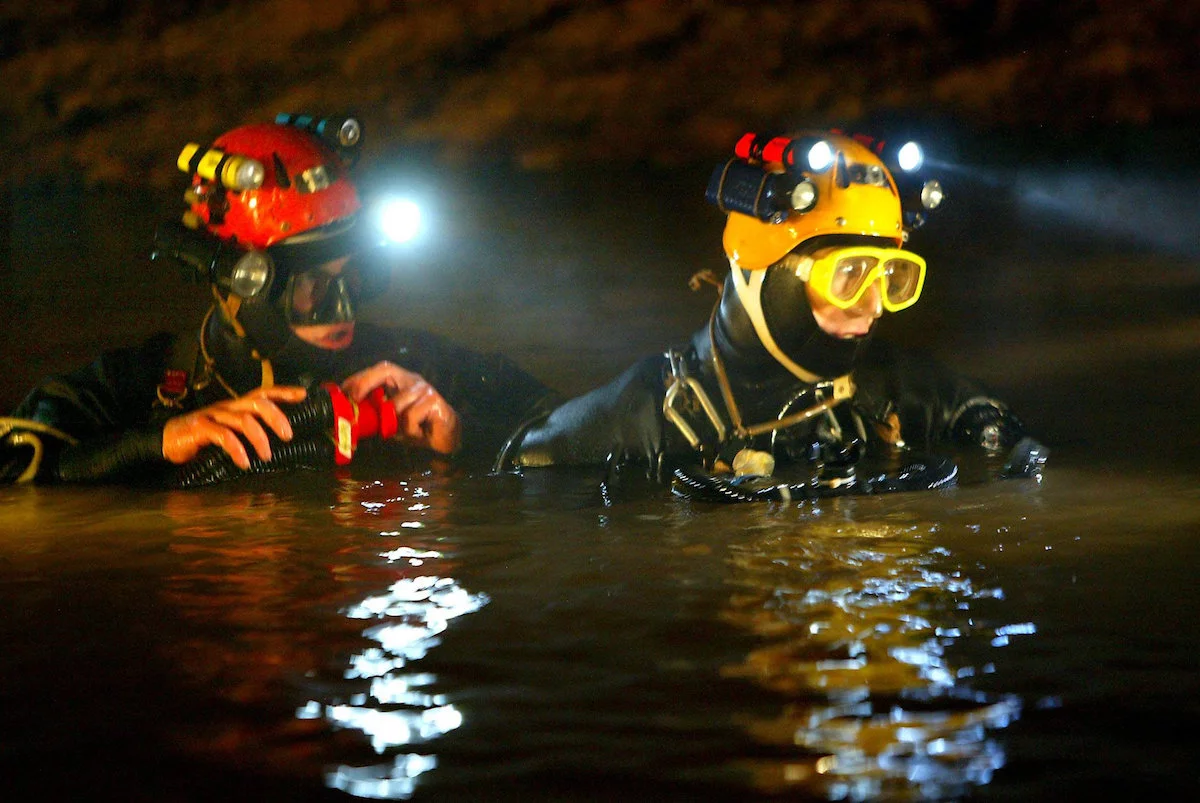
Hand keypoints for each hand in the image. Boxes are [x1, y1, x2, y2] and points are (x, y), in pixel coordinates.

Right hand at [162, 386, 307, 467]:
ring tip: (266, 456)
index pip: (262, 393)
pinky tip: (244, 462)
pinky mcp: (200, 428)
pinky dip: (237, 450)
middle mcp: (227, 407)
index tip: (302, 394)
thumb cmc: (202, 437)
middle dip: (276, 417)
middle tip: (288, 436)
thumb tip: (275, 439)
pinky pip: (223, 436)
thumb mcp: (228, 430)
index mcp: (235, 406)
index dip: (282, 392)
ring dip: (259, 439)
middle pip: (256, 403)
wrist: (166, 441)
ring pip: (243, 420)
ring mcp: (213, 416)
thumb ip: (247, 430)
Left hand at [341, 361, 460, 454]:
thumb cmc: (418, 427)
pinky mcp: (434, 401)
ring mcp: (424, 389)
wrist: (446, 438)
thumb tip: (351, 417)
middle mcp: (412, 380)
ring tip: (403, 432)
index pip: (379, 370)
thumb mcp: (392, 421)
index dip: (360, 378)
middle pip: (386, 369)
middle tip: (354, 398)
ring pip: (396, 404)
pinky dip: (410, 430)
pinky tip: (419, 433)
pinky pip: (411, 417)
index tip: (343, 390)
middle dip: (366, 382)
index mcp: (401, 381)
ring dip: (395, 423)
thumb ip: (377, 415)